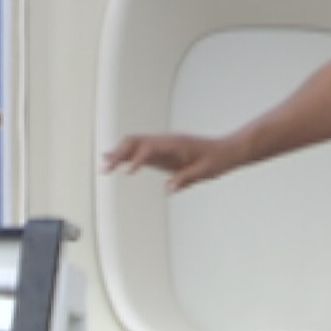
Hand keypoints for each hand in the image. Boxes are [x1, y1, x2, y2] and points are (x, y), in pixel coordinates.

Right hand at [102, 133, 244, 191]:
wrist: (227, 150)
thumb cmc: (218, 159)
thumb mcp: (205, 171)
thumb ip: (186, 178)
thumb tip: (169, 188)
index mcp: (176, 144)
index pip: (150, 148)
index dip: (136, 159)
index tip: (126, 171)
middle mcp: (166, 141)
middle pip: (136, 141)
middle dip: (118, 154)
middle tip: (104, 170)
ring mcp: (162, 145)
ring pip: (134, 144)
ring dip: (118, 153)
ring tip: (103, 167)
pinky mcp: (162, 152)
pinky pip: (140, 150)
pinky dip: (125, 154)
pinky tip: (112, 160)